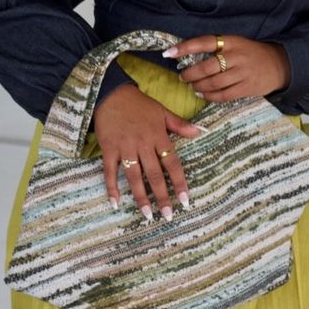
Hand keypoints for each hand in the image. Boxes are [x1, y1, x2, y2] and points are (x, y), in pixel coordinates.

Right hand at [93, 84, 203, 220]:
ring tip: (147, 214)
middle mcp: (142, 144)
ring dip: (141, 196)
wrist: (111, 94)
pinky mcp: (108, 149)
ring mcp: (124, 147)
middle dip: (162, 196)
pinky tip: (115, 202)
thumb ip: (180, 124)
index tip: (185, 199)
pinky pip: (110, 171)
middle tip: (168, 215)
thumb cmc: (139, 104)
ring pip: (134, 176)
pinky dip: (111, 187)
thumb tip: (200, 132)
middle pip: (154, 174)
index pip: (172, 163)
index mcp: (158, 136)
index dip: (179, 182)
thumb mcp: (162, 111)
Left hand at [166, 35, 290, 100]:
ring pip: (214, 82)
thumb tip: (188, 58)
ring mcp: (243, 73)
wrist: (279, 64)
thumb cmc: (251, 54)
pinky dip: (210, 96)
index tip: (169, 53)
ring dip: (198, 86)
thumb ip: (217, 49)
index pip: (204, 42)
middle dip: (190, 74)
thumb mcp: (236, 44)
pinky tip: (203, 94)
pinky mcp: (248, 88)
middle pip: (207, 67)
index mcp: (231, 42)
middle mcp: (237, 56)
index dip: (185, 47)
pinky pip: (224, 95)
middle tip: (182, 77)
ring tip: (192, 86)